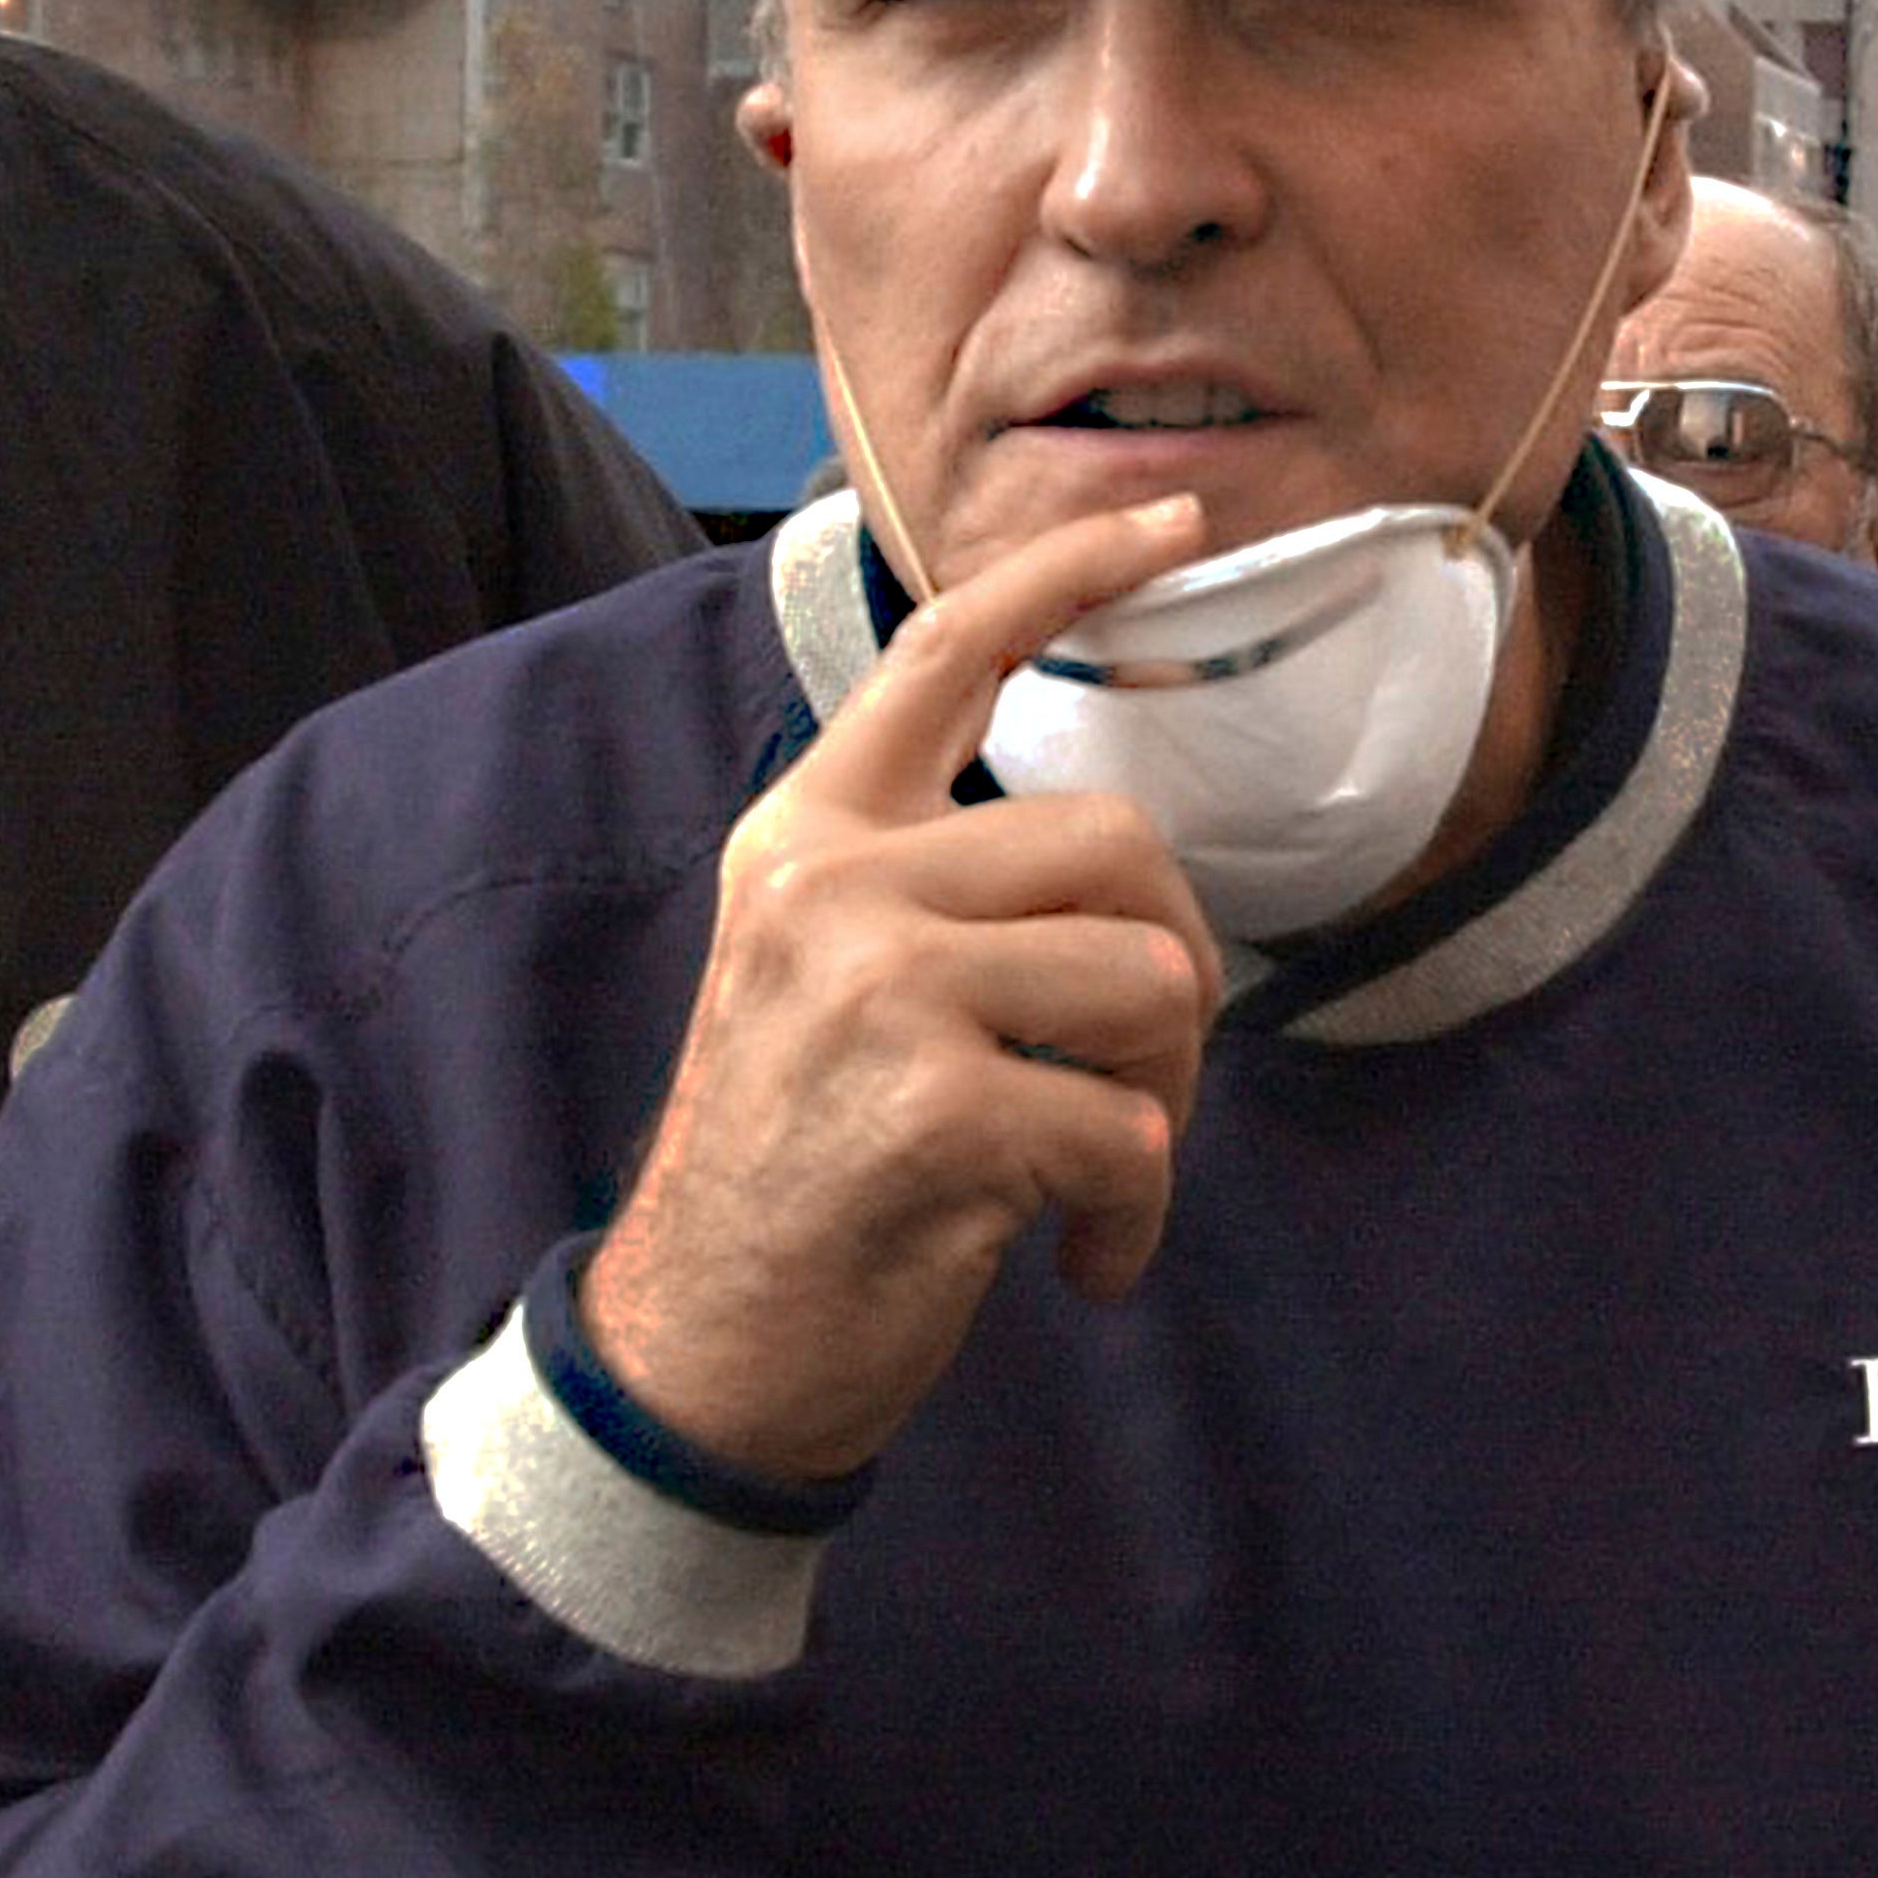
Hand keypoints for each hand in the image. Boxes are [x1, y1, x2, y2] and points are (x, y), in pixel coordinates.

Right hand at [577, 501, 1233, 1485]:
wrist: (701, 1353)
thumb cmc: (797, 1172)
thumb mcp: (822, 984)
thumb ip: (929, 892)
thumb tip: (1115, 868)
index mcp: (808, 838)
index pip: (944, 656)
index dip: (1070, 575)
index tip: (1175, 524)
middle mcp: (834, 889)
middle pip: (1120, 847)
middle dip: (1173, 976)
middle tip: (1133, 1088)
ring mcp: (879, 993)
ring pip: (1152, 982)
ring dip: (1163, 1101)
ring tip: (1094, 1181)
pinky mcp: (934, 1110)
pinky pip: (1130, 1131)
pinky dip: (1131, 1215)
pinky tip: (1076, 1261)